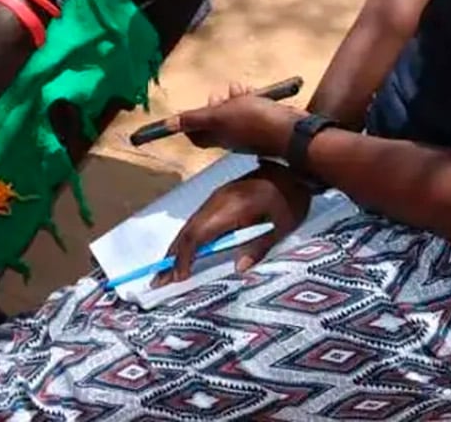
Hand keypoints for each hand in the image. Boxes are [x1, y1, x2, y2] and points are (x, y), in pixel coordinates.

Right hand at [157, 163, 312, 284]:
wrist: (292, 169)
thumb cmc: (290, 198)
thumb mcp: (281, 226)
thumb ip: (259, 247)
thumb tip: (239, 270)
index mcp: (230, 208)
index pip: (198, 234)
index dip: (185, 257)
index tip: (179, 278)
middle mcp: (217, 202)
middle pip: (187, 231)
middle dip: (171, 257)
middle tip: (158, 281)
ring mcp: (216, 199)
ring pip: (190, 226)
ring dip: (176, 249)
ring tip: (165, 273)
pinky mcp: (219, 200)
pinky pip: (197, 221)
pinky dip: (187, 240)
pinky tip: (183, 253)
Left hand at [176, 92, 299, 158]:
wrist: (291, 129)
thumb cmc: (254, 122)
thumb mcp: (219, 116)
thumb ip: (194, 119)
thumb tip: (168, 124)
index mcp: (219, 137)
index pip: (197, 136)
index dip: (189, 124)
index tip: (189, 111)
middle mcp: (233, 136)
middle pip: (216, 122)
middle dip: (215, 105)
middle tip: (219, 95)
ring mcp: (250, 131)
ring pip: (235, 113)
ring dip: (234, 98)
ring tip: (239, 88)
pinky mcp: (264, 123)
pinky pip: (252, 109)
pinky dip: (250, 98)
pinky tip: (254, 91)